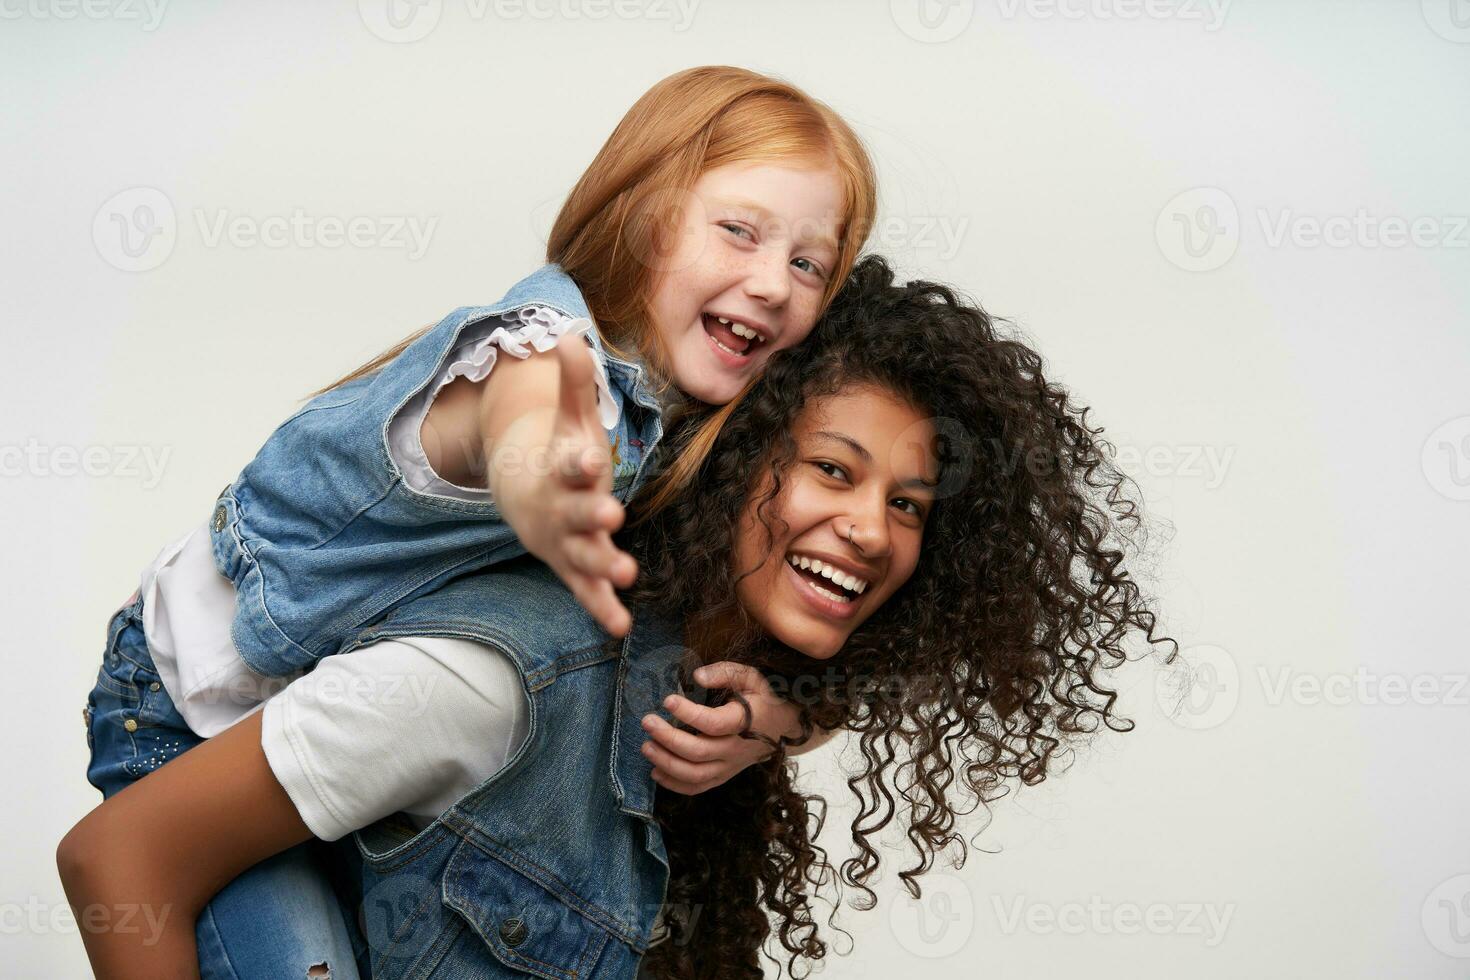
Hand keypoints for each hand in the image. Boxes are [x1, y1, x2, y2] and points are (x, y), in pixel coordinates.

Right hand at [492, 338, 637, 636]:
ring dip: (603, 565)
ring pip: (584, 556)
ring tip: (626, 574)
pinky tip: (621, 627)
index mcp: (564, 470)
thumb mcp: (570, 418)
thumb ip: (574, 383)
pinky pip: (588, 590)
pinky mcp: (575, 568)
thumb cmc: (560, 453)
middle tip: (612, 516)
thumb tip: (570, 333)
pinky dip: (602, 607)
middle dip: (593, 516)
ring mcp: (567, 541)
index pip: (571, 464)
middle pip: (577, 513)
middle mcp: (563, 508)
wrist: (524, 495)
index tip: (592, 458)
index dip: (580, 461)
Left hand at [639, 662, 805, 794]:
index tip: (668, 700)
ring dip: (667, 763)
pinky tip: (655, 772)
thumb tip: (697, 676)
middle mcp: (737, 749)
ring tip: (646, 746)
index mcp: (746, 723)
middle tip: (647, 721)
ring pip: (695, 775)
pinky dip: (674, 784)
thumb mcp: (751, 676)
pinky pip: (698, 787)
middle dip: (668, 738)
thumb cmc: (764, 697)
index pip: (714, 724)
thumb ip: (725, 672)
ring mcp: (730, 766)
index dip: (688, 714)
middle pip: (699, 752)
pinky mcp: (724, 775)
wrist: (784, 725)